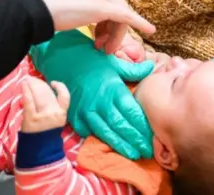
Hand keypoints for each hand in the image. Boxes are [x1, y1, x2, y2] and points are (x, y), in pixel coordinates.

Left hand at [20, 77, 69, 132]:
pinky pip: (29, 101)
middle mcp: (54, 114)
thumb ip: (52, 108)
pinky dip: (26, 91)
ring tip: (27, 80)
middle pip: (48, 93)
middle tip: (32, 79)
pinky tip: (23, 85)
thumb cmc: (46, 133)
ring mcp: (43, 116)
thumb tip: (42, 92)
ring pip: (39, 95)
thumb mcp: (55, 121)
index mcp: (62, 114)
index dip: (60, 87)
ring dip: (32, 85)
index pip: (65, 97)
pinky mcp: (32, 118)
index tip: (53, 83)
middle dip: (40, 84)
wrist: (39, 150)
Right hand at [29, 30, 154, 159]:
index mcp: (113, 89)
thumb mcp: (114, 63)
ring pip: (105, 132)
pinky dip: (97, 139)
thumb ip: (134, 70)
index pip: (131, 112)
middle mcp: (100, 102)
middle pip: (120, 125)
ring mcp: (85, 110)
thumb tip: (151, 67)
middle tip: (147, 151)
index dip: (142, 126)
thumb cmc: (91, 60)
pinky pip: (86, 132)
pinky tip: (108, 146)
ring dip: (120, 145)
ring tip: (133, 154)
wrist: (61, 58)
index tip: (152, 136)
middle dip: (135, 140)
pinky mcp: (73, 115)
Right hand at [30, 0, 155, 49]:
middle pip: (116, 5)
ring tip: (105, 49)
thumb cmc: (41, 6)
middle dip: (112, 29)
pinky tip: (149, 30)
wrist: (32, 10)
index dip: (106, 19)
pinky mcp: (103, 6)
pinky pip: (127, 16)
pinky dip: (140, 23)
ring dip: (116, 34)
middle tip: (104, 47)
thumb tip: (89, 10)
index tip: (99, 36)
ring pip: (120, 14)